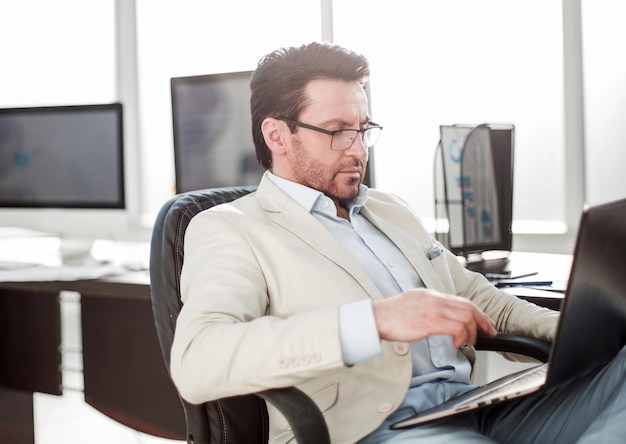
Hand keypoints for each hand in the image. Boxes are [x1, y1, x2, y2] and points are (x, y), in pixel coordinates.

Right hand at [372, 288, 496, 347]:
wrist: (377, 317)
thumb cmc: (390, 315)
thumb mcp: (413, 303)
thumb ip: (427, 306)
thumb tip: (439, 317)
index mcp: (431, 295)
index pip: (461, 300)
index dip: (477, 312)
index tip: (484, 322)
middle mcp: (435, 299)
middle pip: (469, 306)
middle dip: (483, 320)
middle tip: (490, 332)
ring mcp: (433, 309)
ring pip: (466, 316)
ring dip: (472, 332)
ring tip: (469, 342)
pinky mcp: (430, 321)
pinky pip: (456, 327)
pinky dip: (461, 337)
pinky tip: (456, 344)